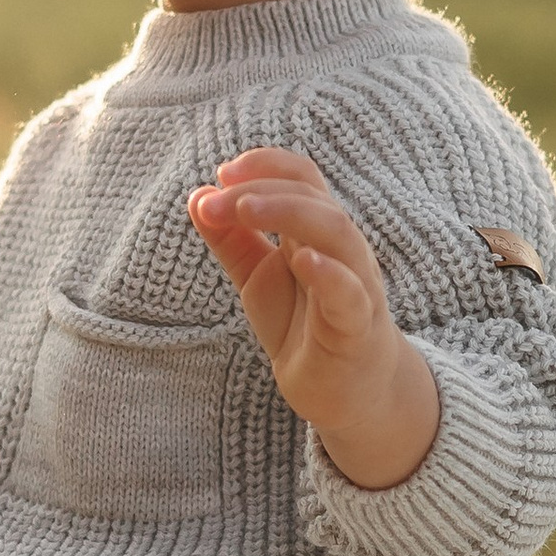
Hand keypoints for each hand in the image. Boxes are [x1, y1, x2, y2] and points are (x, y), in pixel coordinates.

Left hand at [188, 150, 438, 490]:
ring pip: (336, 231)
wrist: (342, 392)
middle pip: (314, 197)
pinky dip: (328, 273)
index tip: (222, 172)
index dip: (265, 164)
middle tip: (217, 196)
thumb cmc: (303, 326)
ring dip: (289, 212)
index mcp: (315, 231)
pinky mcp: (357, 326)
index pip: (301, 177)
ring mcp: (355, 283)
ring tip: (245, 209)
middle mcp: (341, 249)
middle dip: (263, 190)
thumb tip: (198, 197)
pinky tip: (301, 260)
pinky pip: (349, 292)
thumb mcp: (257, 278)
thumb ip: (232, 240)